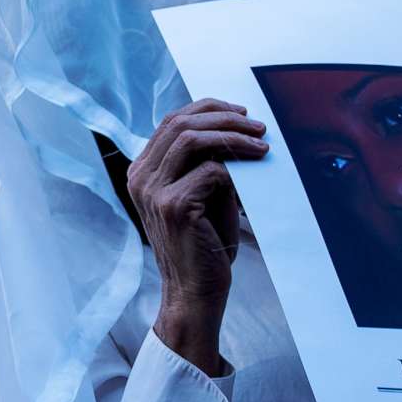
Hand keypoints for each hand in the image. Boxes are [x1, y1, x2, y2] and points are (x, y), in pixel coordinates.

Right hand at [130, 100, 266, 376]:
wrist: (194, 292)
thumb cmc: (203, 245)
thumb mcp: (200, 196)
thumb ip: (205, 165)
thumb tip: (236, 132)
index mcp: (142, 170)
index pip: (171, 121)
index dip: (207, 110)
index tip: (240, 113)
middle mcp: (140, 176)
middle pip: (180, 123)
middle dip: (224, 118)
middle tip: (258, 126)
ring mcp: (152, 191)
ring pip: (192, 140)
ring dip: (233, 137)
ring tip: (261, 144)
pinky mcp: (173, 206)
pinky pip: (210, 171)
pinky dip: (236, 170)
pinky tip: (254, 177)